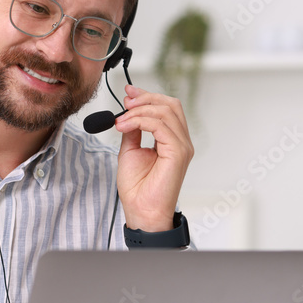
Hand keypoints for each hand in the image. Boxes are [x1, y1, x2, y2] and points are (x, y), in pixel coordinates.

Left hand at [114, 85, 193, 231]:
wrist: (140, 210)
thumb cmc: (137, 187)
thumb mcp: (130, 150)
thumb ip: (133, 130)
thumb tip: (128, 112)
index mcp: (172, 140)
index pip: (167, 108)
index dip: (147, 96)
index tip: (128, 92)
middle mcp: (181, 141)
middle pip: (170, 105)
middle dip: (146, 98)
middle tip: (125, 101)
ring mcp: (182, 146)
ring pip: (165, 112)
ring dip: (139, 110)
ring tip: (120, 120)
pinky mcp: (178, 153)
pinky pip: (160, 125)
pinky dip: (140, 120)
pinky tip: (124, 126)